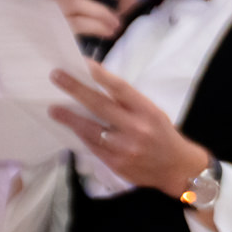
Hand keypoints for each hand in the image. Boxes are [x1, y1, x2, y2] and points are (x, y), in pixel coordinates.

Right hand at [45, 0, 137, 42]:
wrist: (34, 60)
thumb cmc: (63, 40)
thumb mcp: (86, 21)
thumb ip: (106, 8)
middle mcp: (51, 0)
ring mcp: (49, 14)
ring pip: (78, 3)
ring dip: (103, 11)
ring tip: (117, 23)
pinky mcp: (52, 31)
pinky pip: (77, 24)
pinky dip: (97, 27)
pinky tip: (108, 33)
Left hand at [50, 63, 210, 198]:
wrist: (177, 169)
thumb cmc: (163, 135)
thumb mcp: (154, 113)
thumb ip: (129, 103)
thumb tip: (97, 86)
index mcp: (148, 112)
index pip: (121, 89)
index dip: (101, 75)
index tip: (83, 63)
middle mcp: (136, 129)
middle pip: (100, 105)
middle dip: (75, 89)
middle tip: (56, 76)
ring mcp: (125, 148)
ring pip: (90, 129)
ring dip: (70, 118)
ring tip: (54, 110)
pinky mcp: (116, 163)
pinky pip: (93, 146)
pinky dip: (81, 135)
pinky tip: (72, 128)